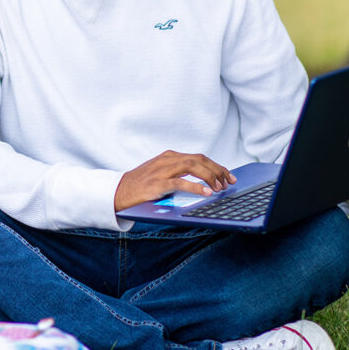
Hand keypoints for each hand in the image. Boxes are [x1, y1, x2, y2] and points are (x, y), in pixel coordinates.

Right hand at [114, 150, 234, 209]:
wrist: (119, 192)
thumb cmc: (142, 185)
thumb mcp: (162, 173)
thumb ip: (179, 173)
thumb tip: (204, 181)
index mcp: (170, 156)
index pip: (199, 157)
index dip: (217, 166)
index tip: (229, 176)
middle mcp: (168, 160)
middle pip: (199, 159)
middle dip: (217, 170)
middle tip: (228, 183)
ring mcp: (162, 171)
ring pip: (192, 166)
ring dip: (210, 177)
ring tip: (219, 188)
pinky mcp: (157, 184)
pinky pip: (180, 182)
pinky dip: (196, 187)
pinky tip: (207, 193)